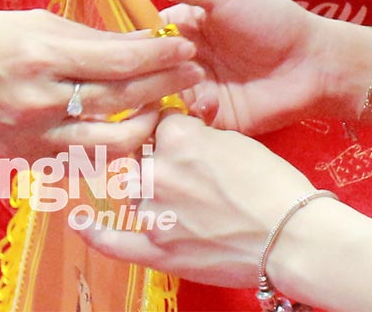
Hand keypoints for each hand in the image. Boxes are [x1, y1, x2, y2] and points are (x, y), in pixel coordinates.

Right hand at [0, 10, 200, 160]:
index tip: (185, 42)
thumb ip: (83, 36)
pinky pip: (87, 160)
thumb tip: (134, 41)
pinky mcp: (32, 160)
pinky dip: (113, 147)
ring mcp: (37, 137)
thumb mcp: (31, 21)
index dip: (158, 51)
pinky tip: (129, 131)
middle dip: (165, 83)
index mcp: (42, 55)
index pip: (118, 57)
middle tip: (194, 71)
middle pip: (122, 98)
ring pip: (113, 142)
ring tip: (165, 106)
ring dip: (147, 123)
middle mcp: (42, 100)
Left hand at [73, 113, 323, 287]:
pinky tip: (78, 221)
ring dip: (150, 195)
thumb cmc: (275, 187)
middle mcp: (158, 169)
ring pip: (134, 193)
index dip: (168, 130)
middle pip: (140, 157)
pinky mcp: (156, 250)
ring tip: (190, 208)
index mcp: (178, 136)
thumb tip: (176, 130)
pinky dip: (94, 232)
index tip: (177, 136)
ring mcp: (154, 211)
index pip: (155, 121)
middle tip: (193, 180)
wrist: (293, 237)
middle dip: (158, 164)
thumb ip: (197, 133)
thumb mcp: (237, 140)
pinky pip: (113, 240)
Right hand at [117, 0, 365, 135]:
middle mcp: (183, 60)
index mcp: (183, 26)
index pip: (141, 34)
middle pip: (147, 69)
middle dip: (144, 71)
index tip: (111, 44)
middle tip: (151, 68)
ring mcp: (196, 92)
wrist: (314, 64)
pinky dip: (186, 115)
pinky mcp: (211, 121)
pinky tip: (202, 104)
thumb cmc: (269, 20)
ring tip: (182, 84)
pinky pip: (184, 122)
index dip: (127, 40)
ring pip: (160, 97)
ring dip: (164, 93)